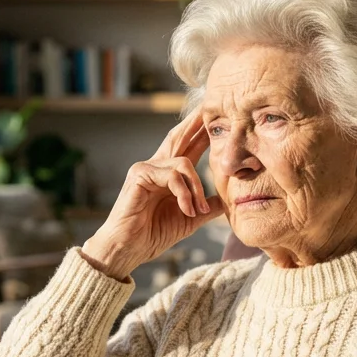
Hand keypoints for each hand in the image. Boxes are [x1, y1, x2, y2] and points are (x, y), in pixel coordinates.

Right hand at [81, 111, 223, 279]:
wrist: (128, 249)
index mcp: (168, 174)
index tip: (219, 120)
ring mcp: (146, 168)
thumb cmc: (153, 234)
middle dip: (197, 123)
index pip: (188, 146)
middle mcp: (156, 166)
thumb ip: (206, 207)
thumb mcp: (189, 218)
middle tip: (213, 108)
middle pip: (179, 136)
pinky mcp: (140, 175)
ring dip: (197, 187)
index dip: (202, 133)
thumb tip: (227, 199)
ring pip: (183, 162)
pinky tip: (186, 210)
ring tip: (198, 210)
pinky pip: (172, 176)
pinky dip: (184, 194)